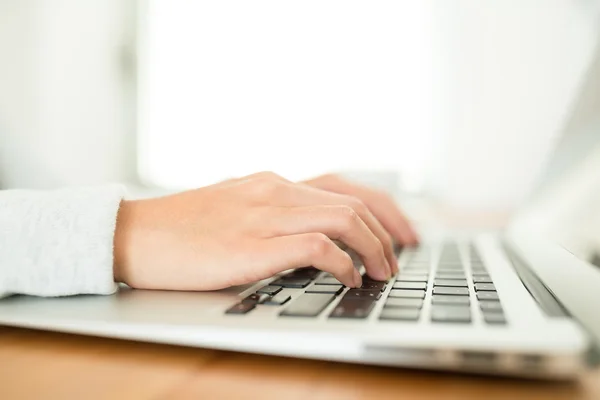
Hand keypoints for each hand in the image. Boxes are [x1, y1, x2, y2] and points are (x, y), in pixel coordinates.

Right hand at [114, 172, 399, 290]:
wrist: (133, 234)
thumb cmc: (182, 229)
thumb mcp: (236, 209)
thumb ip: (273, 215)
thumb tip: (314, 239)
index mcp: (272, 182)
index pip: (344, 186)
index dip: (383, 208)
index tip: (401, 232)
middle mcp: (274, 191)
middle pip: (353, 201)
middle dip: (388, 231)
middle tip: (399, 258)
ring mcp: (263, 215)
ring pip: (343, 218)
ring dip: (374, 247)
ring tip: (382, 272)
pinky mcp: (251, 245)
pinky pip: (315, 247)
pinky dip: (342, 263)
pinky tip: (348, 279)